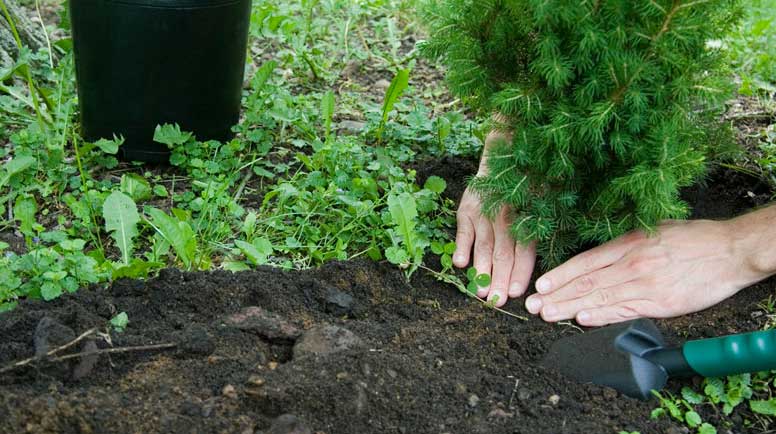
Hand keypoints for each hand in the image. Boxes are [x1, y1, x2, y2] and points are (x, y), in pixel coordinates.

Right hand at [453, 131, 536, 307]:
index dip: (520, 272)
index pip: (524, 250)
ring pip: (483, 246)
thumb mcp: (548, 198)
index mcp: (526, 217)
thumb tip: (554, 253)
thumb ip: (546, 224)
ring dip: (481, 270)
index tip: (515, 292)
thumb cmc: (531, 180)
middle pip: (502, 254)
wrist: (505, 151)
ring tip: (480, 292)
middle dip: (499, 280)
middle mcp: (504, 216)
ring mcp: (483, 213)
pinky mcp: (467, 209)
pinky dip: (461, 246)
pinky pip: (462, 231)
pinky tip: (459, 263)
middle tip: (496, 302)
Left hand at [524, 218, 771, 326]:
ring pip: (600, 299)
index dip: (560, 274)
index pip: (585, 262)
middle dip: (556, 294)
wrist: (730, 250)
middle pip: (586, 282)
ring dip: (570, 308)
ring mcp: (646, 284)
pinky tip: (582, 320)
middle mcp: (633, 263)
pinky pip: (625, 311)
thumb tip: (596, 259)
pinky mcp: (661, 303)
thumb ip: (624, 244)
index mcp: (629, 243)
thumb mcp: (652, 230)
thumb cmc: (693, 238)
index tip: (541, 284)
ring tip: (548, 314)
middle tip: (534, 305)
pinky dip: (601, 317)